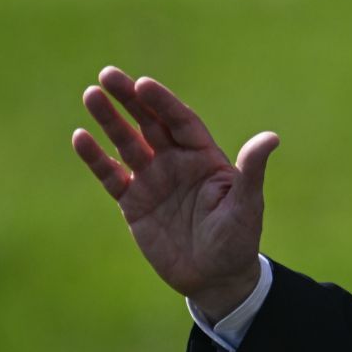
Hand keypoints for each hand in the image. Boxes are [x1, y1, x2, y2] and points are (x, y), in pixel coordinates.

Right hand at [72, 66, 278, 320]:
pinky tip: (80, 136)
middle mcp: (177, 162)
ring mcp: (153, 180)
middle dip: (131, 99)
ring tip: (91, 95)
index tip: (143, 83)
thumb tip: (271, 137)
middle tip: (108, 74)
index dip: (163, 103)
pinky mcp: (133, 202)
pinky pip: (111, 175)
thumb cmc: (238, 238)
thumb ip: (252, 170)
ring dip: (110, 120)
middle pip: (150, 123)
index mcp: (205, 157)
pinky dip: (95, 158)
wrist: (216, 276)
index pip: (181, 121)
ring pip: (127, 143)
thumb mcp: (246, 204)